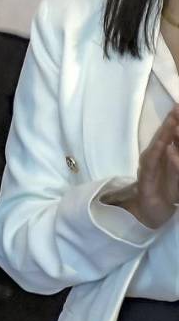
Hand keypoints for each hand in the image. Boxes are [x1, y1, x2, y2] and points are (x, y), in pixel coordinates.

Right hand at [101, 105, 178, 228]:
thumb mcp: (177, 172)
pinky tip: (164, 145)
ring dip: (166, 134)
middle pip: (164, 136)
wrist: (152, 212)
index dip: (175, 121)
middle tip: (177, 107)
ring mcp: (149, 167)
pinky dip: (158, 155)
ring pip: (159, 147)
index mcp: (165, 154)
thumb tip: (173, 144)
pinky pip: (153, 165)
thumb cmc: (168, 191)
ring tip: (173, 120)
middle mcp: (155, 157)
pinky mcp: (146, 179)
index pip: (171, 135)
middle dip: (172, 122)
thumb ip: (176, 160)